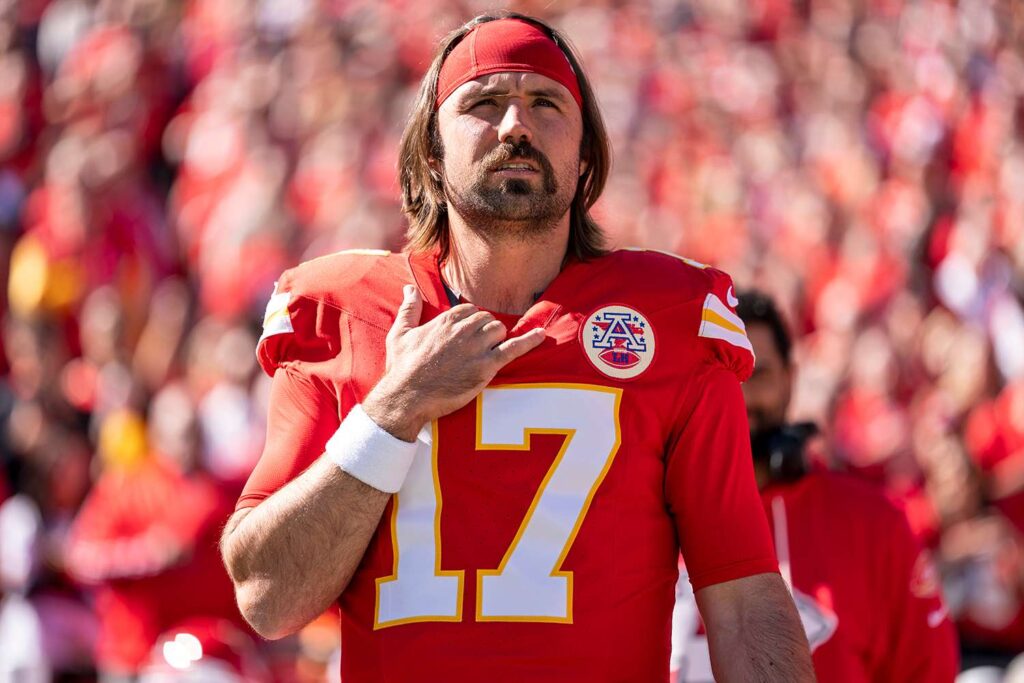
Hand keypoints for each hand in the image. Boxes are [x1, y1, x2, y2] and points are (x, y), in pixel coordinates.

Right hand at [363, 285, 544, 440]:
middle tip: (478, 347)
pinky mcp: (486, 367)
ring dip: (498, 340)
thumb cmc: (401, 368)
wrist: (406, 397)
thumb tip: (409, 288)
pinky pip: (514, 349)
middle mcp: (463, 330)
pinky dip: (529, 341)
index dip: (471, 322)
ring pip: (500, 331)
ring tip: (489, 352)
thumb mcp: (399, 333)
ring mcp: (476, 348)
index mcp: (445, 320)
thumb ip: (408, 308)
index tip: (469, 334)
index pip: (470, 310)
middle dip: (486, 331)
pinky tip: (541, 335)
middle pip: (487, 320)